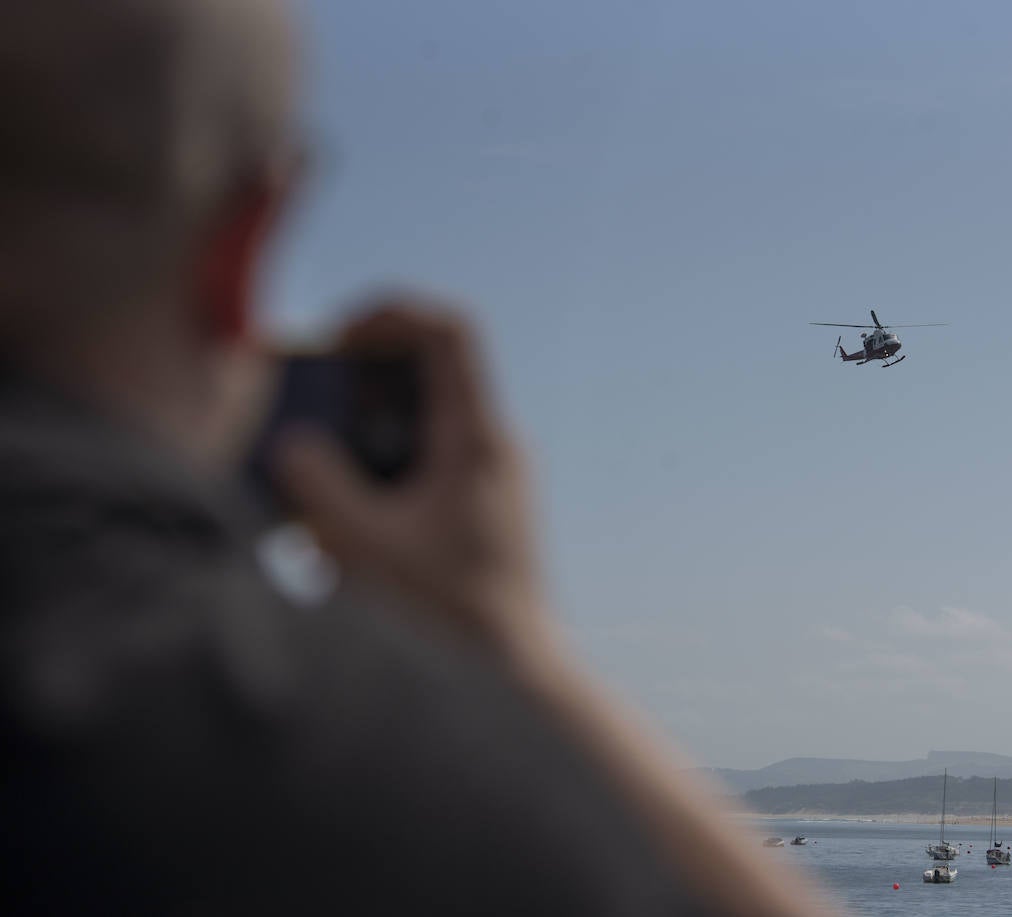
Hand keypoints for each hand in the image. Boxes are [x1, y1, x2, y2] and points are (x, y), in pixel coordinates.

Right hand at [274, 297, 546, 656]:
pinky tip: (343, 525)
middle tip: (312, 409)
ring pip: (423, 423)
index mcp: (478, 439)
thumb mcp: (359, 544)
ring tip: (319, 474)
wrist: (510, 676)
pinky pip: (427, 467)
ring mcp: (493, 482)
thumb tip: (293, 446)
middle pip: (428, 373)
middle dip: (362, 380)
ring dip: (366, 433)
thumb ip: (315, 482)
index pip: (448, 331)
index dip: (389, 313)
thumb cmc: (444, 614)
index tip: (337, 339)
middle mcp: (495, 449)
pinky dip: (382, 473)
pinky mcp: (480, 514)